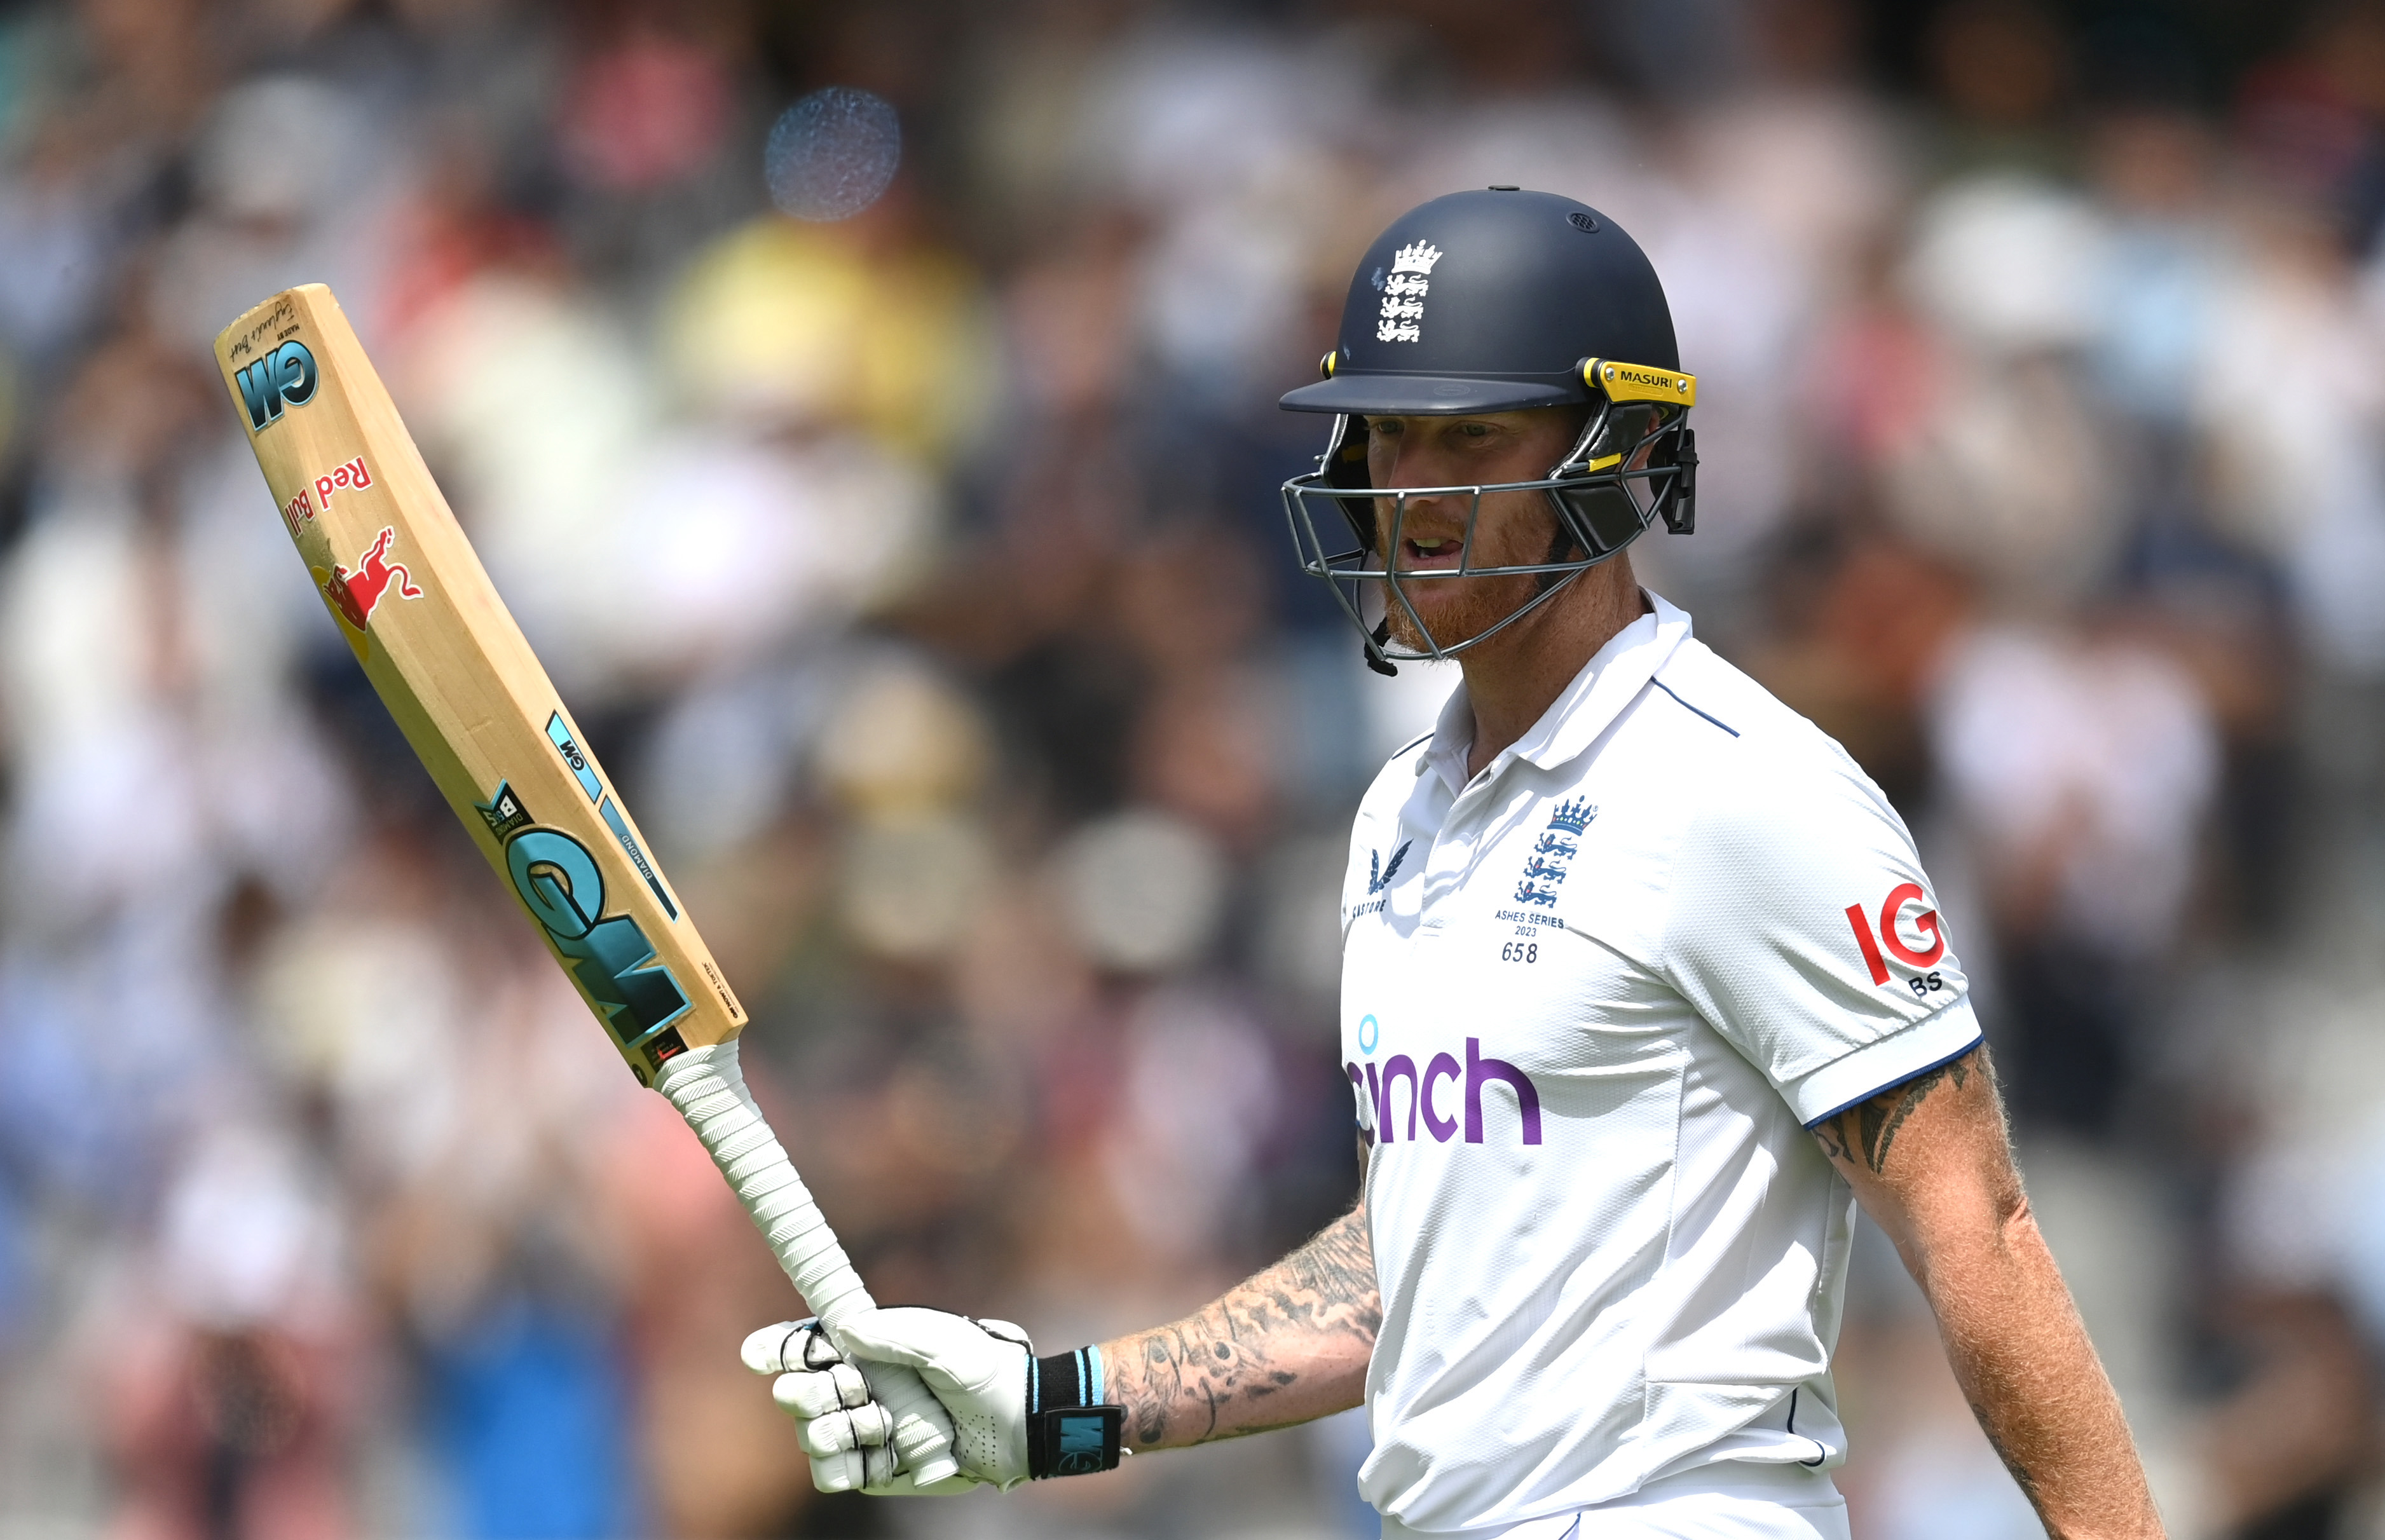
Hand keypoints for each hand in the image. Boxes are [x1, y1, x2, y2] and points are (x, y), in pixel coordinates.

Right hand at [742, 1311, 1032, 1492]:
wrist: (1014, 1423)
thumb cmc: (982, 1370)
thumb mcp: (944, 1340)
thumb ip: (893, 1334)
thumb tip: (843, 1330)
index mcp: (864, 1348)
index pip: (804, 1347)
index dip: (777, 1349)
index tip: (757, 1354)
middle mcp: (854, 1388)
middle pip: (795, 1394)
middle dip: (813, 1393)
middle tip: (853, 1389)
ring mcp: (860, 1430)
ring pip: (810, 1436)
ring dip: (838, 1430)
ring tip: (881, 1423)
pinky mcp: (870, 1468)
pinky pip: (830, 1473)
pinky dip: (844, 1465)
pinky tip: (877, 1450)